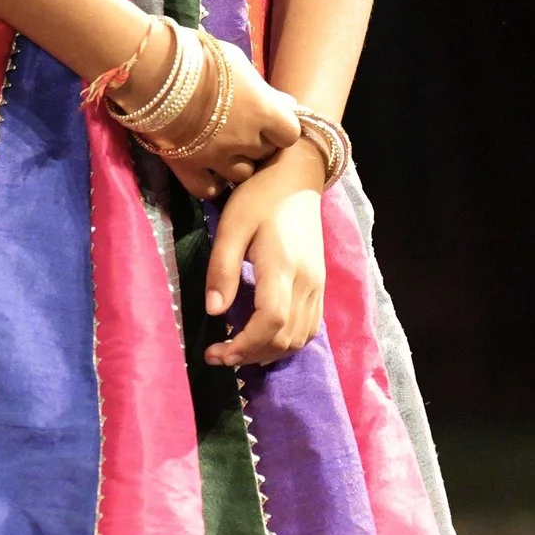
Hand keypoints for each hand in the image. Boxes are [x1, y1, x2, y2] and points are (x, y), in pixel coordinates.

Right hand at [116, 18, 301, 194]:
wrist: (153, 70)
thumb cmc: (199, 57)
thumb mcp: (238, 63)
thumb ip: (263, 89)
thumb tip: (287, 104)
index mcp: (263, 110)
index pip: (290, 134)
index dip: (280, 129)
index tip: (270, 121)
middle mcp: (245, 139)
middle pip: (265, 154)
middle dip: (258, 144)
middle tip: (243, 130)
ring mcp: (217, 158)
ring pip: (241, 175)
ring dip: (237, 164)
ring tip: (224, 149)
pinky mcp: (188, 168)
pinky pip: (209, 189)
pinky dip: (212, 183)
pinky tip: (209, 171)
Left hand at [204, 149, 328, 367]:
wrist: (297, 178)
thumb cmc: (259, 198)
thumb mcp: (232, 226)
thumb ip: (222, 269)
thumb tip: (214, 311)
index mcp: (283, 266)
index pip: (270, 322)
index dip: (244, 346)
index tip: (216, 353)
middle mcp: (307, 282)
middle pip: (285, 338)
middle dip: (250, 355)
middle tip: (218, 355)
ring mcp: (317, 285)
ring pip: (299, 338)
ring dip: (268, 353)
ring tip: (237, 351)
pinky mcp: (320, 285)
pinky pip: (309, 328)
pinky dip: (286, 343)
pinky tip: (263, 340)